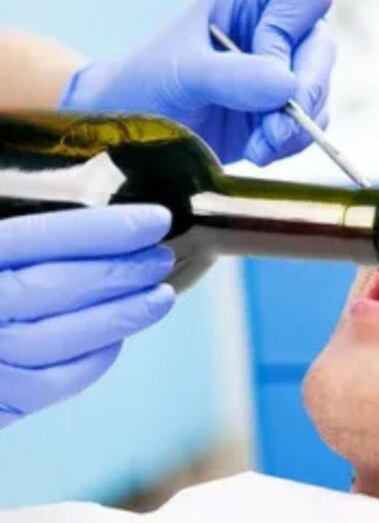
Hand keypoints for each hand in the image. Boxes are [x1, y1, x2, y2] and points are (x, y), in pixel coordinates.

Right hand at [0, 206, 175, 426]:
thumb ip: (11, 227)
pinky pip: (54, 383)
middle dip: (121, 271)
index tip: (154, 219)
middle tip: (161, 255)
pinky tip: (118, 338)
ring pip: (63, 339)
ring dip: (122, 317)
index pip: (38, 239)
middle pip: (58, 289)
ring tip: (160, 296)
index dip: (101, 230)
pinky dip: (94, 360)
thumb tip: (60, 197)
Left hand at [60, 0, 335, 166]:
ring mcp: (282, 70)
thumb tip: (288, 87)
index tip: (263, 68)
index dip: (289, 33)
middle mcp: (273, 27)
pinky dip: (291, 142)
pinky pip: (312, 124)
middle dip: (303, 93)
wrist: (129, 134)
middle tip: (275, 129)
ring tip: (259, 146)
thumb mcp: (181, 73)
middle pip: (322, 49)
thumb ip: (233, 76)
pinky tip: (258, 150)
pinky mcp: (283, 109)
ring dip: (295, 126)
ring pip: (321, 91)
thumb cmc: (144, 85)